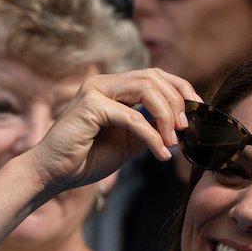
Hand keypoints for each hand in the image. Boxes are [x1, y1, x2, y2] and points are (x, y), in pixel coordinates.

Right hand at [27, 68, 199, 194]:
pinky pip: (133, 117)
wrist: (54, 174)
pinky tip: (160, 153)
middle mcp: (104, 83)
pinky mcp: (90, 106)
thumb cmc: (86, 158)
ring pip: (146, 89)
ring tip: (173, 141)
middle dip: (177, 102)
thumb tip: (180, 126)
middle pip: (154, 77)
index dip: (181, 89)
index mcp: (114, 87)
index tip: (198, 110)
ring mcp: (95, 90)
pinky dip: (152, 136)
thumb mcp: (128, 142)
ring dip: (166, 116)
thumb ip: (150, 129)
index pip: (155, 76)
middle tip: (186, 130)